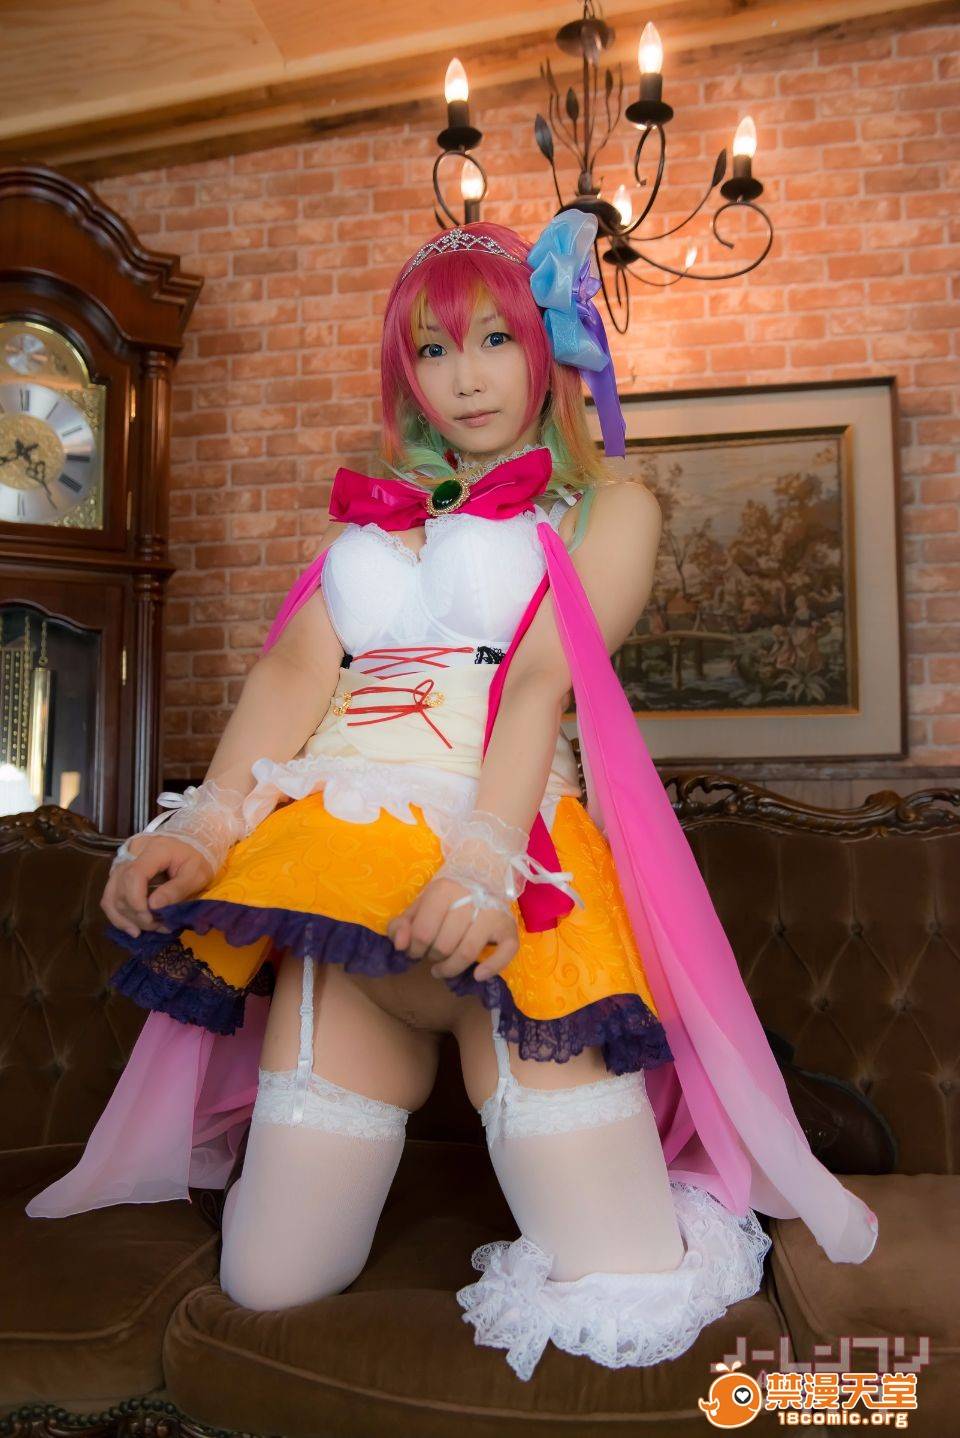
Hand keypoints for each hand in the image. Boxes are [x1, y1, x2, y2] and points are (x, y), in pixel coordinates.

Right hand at [101, 834, 214, 938]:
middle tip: (158, 927)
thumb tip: (153, 906)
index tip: (150, 919)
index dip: (137, 901)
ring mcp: (122, 864)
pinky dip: (118, 916)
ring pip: (111, 895)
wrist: (187, 850)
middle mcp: (132, 854)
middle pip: (121, 887)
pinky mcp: (118, 875)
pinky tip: (132, 929)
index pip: (134, 874)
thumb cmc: (194, 861)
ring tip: (148, 929)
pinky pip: (110, 898)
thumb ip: (177, 889)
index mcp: (154, 849)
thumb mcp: (197, 874)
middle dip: (136, 914)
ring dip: (127, 918)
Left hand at [386, 874, 519, 981]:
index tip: (415, 951)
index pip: (423, 932)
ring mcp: (492, 914)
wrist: (481, 882)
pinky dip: (491, 968)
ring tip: (443, 970)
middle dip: (433, 957)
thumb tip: (399, 945)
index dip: (414, 949)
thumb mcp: (420, 907)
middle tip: (432, 956)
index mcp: (444, 890)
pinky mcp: (508, 928)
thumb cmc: (446, 901)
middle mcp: (470, 899)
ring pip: (467, 953)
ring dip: (451, 968)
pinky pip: (505, 953)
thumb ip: (402, 925)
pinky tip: (478, 975)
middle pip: (444, 945)